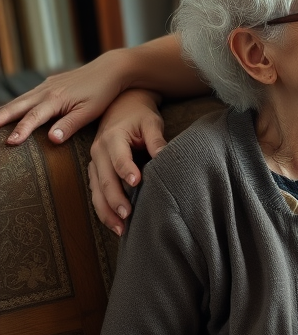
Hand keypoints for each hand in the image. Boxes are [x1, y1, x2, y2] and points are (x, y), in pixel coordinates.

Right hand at [0, 48, 129, 145]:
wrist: (110, 69)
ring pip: (21, 99)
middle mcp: (46, 91)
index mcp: (55, 99)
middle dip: (1, 117)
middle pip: (18, 106)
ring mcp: (47, 86)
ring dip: (6, 110)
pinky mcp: (50, 83)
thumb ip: (70, 125)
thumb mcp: (89, 112)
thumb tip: (52, 139)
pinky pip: (28, 95)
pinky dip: (17, 103)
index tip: (10, 142)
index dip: (21, 130)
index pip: (33, 118)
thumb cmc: (102, 93)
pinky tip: (12, 110)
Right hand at [88, 88, 167, 234]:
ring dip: (106, 210)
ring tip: (120, 228)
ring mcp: (94, 162)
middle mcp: (98, 151)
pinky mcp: (96, 170)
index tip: (136, 183)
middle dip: (115, 199)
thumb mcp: (151, 122)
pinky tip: (114, 223)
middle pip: (104, 179)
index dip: (126, 170)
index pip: (119, 157)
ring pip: (96, 190)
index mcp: (112, 138)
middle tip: (127, 216)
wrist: (122, 106)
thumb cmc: (140, 115)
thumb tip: (165, 156)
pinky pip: (96, 191)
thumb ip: (157, 140)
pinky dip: (103, 208)